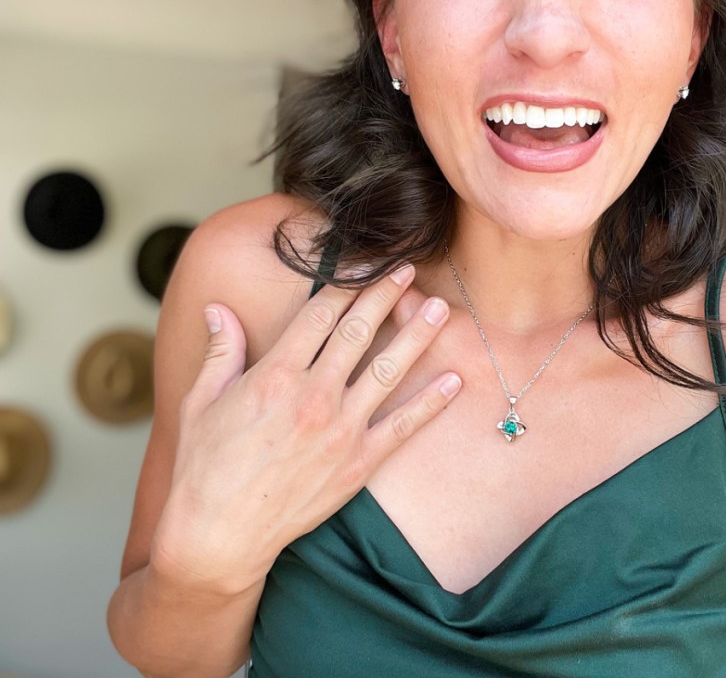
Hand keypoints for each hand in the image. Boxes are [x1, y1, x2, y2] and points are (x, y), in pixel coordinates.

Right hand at [150, 265, 458, 595]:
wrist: (219, 535)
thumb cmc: (204, 467)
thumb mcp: (201, 402)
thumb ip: (221, 351)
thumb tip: (218, 309)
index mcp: (274, 374)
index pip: (319, 314)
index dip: (346, 281)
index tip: (365, 262)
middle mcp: (312, 395)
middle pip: (358, 331)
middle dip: (385, 295)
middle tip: (408, 269)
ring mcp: (339, 430)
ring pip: (388, 370)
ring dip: (418, 336)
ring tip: (441, 309)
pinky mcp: (358, 463)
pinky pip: (403, 426)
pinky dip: (431, 403)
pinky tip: (453, 380)